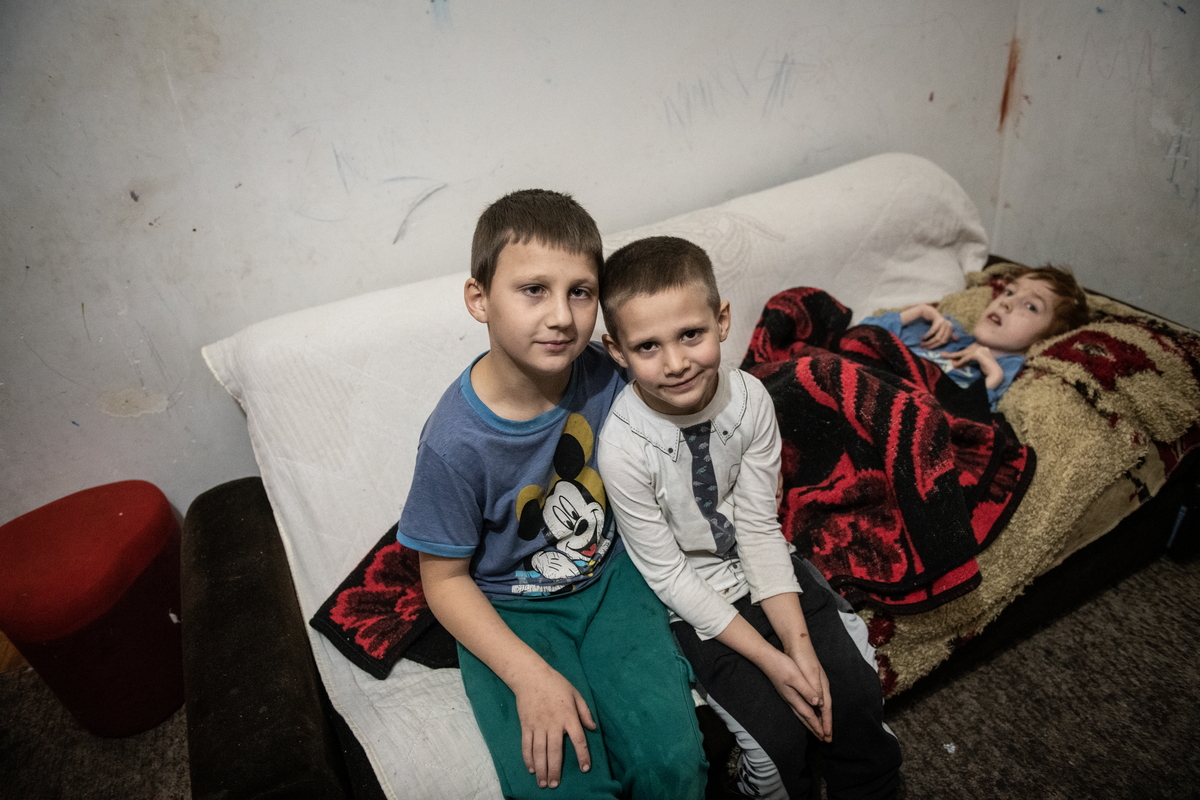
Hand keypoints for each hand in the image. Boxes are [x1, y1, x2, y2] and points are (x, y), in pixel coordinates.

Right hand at [511, 664, 596, 788]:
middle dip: (555, 770)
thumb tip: (593, 728)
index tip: (585, 768)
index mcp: (568, 716)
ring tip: (543, 783)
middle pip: (555, 751)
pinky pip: (526, 745)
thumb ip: (585, 712)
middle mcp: (553, 723)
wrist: (531, 676)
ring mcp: (538, 725)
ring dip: (541, 768)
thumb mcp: (576, 694)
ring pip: (539, 751)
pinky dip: (528, 758)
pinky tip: (531, 769)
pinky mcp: (526, 725)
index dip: (582, 755)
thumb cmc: (556, 684)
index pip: (578, 739)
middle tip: (554, 785)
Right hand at [760, 645, 832, 741]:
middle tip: (822, 739)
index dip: (817, 725)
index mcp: (795, 697)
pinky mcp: (787, 693)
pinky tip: (805, 714)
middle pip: (804, 718)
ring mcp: (788, 697)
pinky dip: (804, 715)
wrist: (766, 659)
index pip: (809, 715)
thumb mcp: (796, 677)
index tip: (824, 736)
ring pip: (801, 714)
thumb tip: (817, 703)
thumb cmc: (781, 666)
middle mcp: (791, 700)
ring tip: (815, 731)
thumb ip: (807, 690)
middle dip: (814, 729)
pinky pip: (798, 708)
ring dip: (809, 723)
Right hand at [916, 305, 956, 348]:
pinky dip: (927, 336)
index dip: (936, 346)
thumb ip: (949, 333)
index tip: (928, 349)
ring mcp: (944, 322)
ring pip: (937, 337)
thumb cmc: (933, 320)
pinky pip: (933, 331)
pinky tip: (922, 338)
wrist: (927, 310)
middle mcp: (948, 325)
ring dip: (928, 342)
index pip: (945, 341)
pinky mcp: (938, 319)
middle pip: (941, 340)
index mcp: (950, 328)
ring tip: (922, 344)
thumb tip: (957, 339)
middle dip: (932, 345)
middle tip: (923, 347)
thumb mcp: (941, 328)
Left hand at [947, 343, 1003, 388]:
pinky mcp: (980, 354)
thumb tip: (955, 363)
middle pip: (965, 351)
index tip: (949, 356)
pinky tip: (956, 365)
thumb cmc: (986, 373)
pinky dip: (961, 361)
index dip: (958, 354)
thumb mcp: (974, 365)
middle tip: (943, 354)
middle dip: (953, 354)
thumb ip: (967, 362)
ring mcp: (982, 350)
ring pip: (965, 353)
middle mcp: (982, 348)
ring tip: (948, 360)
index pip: (968, 351)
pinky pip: (968, 357)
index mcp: (982, 349)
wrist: (995, 376)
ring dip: (956, 358)